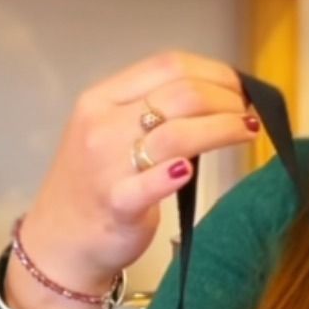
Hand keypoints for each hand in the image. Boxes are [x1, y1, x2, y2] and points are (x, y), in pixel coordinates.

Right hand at [15, 49, 258, 297]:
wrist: (59, 242)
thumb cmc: (95, 184)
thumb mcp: (110, 132)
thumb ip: (151, 111)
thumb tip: (218, 96)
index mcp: (101, 99)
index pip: (166, 66)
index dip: (213, 71)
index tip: (239, 85)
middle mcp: (102, 126)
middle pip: (180, 95)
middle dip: (226, 99)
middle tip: (249, 111)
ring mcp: (107, 165)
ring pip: (177, 133)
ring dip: (223, 128)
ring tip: (247, 130)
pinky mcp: (116, 203)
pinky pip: (152, 182)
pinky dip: (177, 172)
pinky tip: (194, 170)